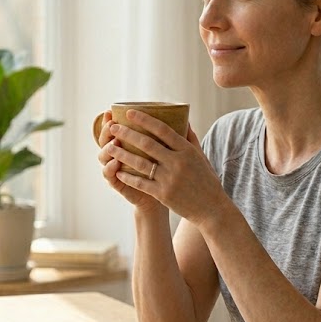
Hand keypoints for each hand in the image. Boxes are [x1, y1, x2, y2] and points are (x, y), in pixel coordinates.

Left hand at [106, 110, 227, 224]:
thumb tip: (184, 120)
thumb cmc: (206, 181)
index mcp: (186, 150)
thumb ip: (190, 138)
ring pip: (140, 163)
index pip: (162, 129)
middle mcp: (177, 162)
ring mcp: (169, 178)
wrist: (211, 208)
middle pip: (147, 144)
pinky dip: (128, 176)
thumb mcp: (201, 157)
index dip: (144, 119)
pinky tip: (118, 171)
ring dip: (122, 154)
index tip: (129, 112)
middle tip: (113, 127)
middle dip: (127, 134)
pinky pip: (141, 182)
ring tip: (110, 147)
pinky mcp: (163, 194)